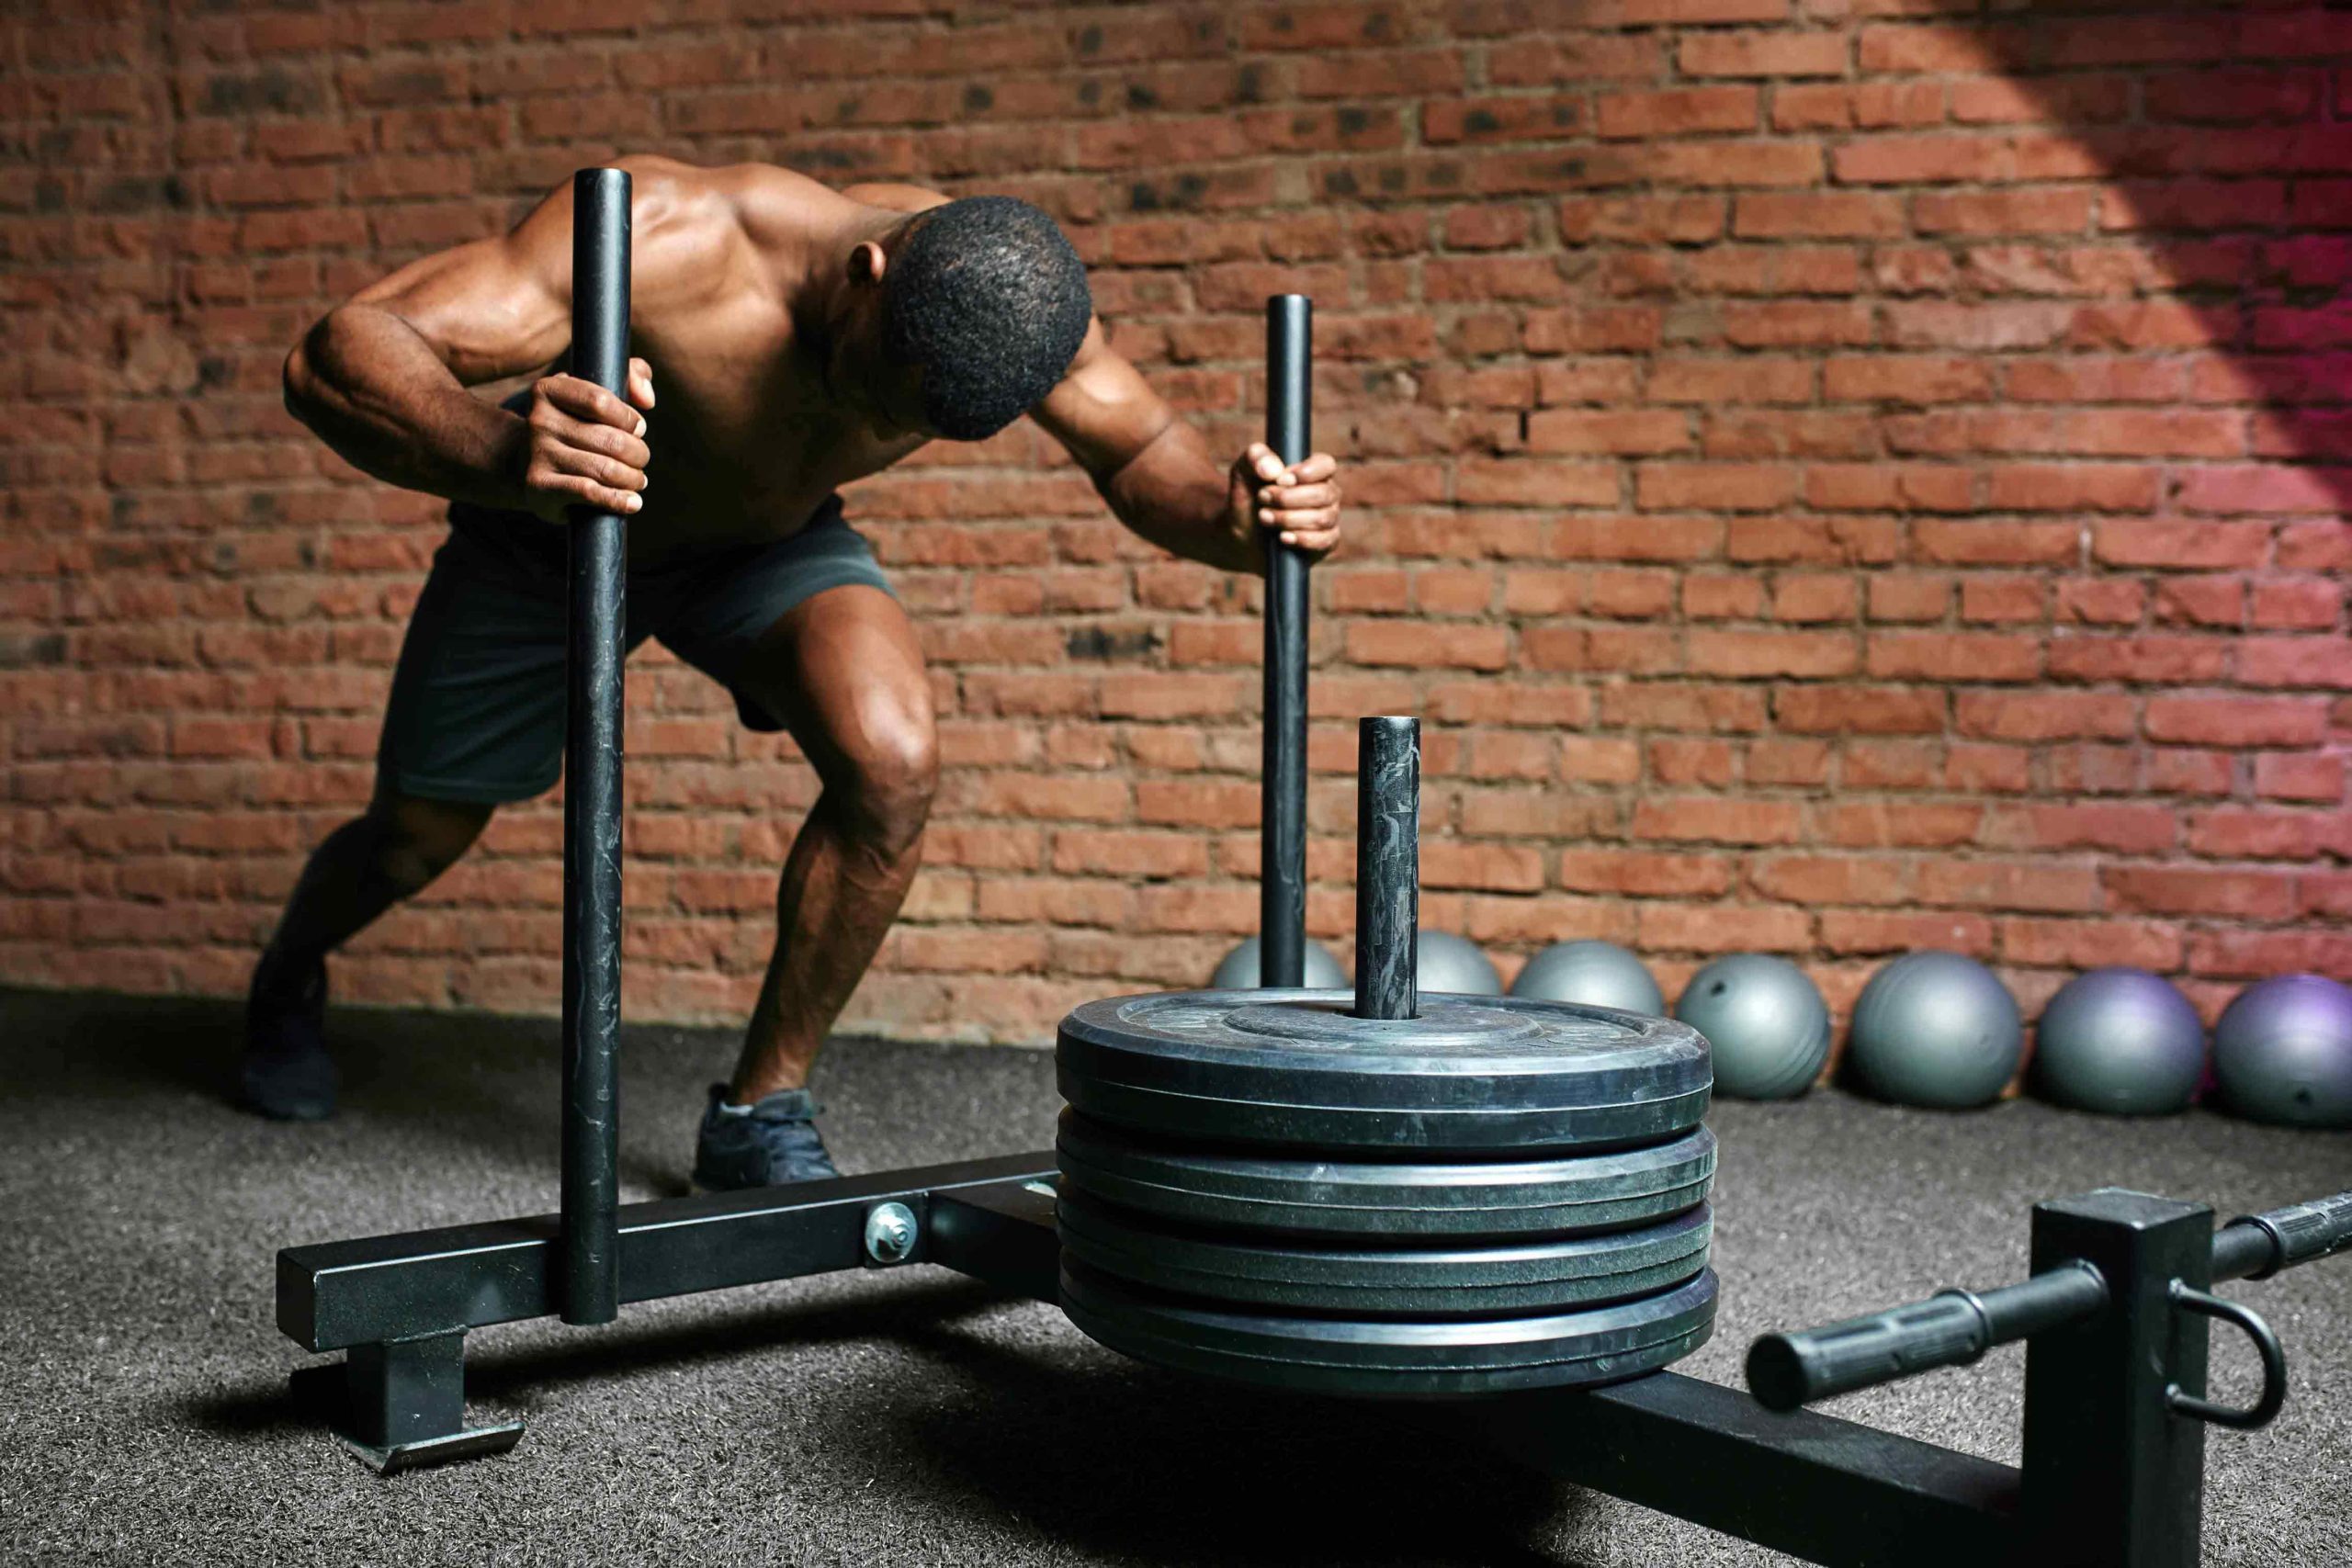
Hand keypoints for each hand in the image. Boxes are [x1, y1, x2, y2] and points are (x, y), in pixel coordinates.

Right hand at [514, 357, 655, 521]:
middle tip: (640, 459)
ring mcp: (537, 454)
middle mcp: (539, 420)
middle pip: (611, 440)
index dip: (629, 419)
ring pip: (606, 469)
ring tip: (637, 479)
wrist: (524, 462)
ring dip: (633, 478)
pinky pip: (590, 493)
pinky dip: (619, 500)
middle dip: (638, 453)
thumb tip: (648, 400)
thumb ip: (630, 376)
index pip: (601, 402)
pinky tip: (633, 502)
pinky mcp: (539, 486)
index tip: (637, 429)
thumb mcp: (595, 392)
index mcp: (548, 390)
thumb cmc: (573, 425)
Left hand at [1228, 443, 1341, 567]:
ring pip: (1322, 518)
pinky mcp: (1326, 541)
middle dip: (1288, 499)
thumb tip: (1274, 470)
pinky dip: (1302, 539)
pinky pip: (1325, 540)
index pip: (1326, 465)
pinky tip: (1283, 537)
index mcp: (1312, 471)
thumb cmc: (1248, 499)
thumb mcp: (1242, 472)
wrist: (1242, 535)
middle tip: (1263, 498)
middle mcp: (1325, 493)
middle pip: (1323, 494)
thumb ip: (1254, 458)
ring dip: (1288, 519)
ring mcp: (1328, 518)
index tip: (1281, 480)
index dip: (1307, 472)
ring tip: (1264, 517)